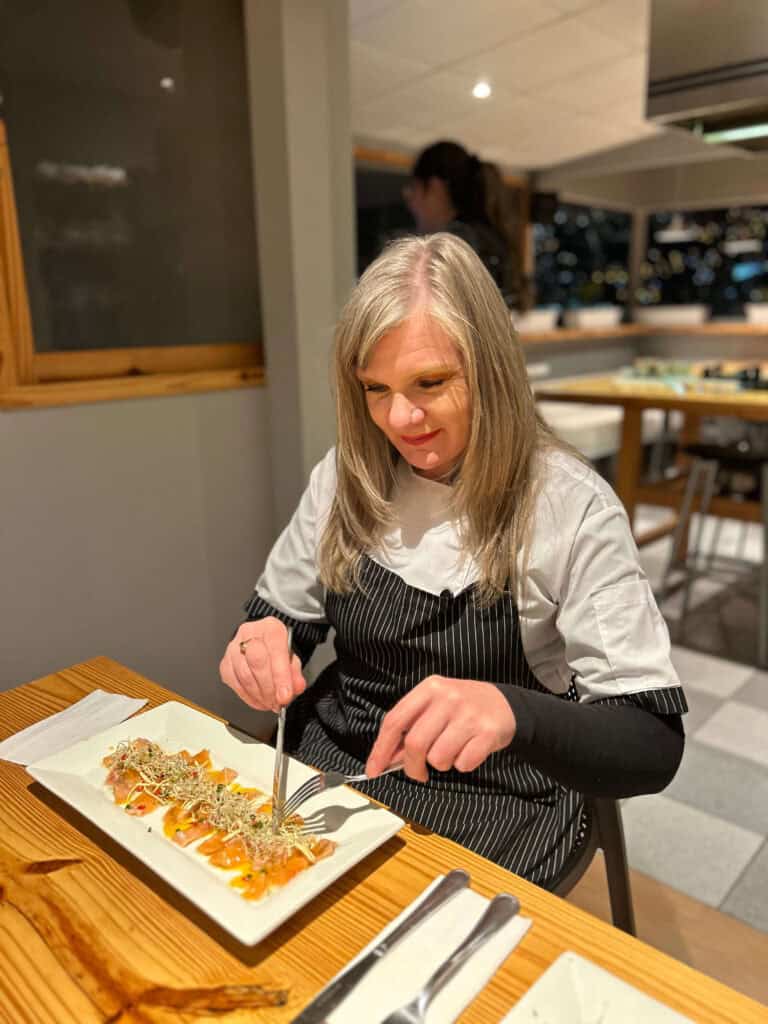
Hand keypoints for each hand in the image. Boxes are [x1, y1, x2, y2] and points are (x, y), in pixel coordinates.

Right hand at [220, 617, 305, 712]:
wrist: (264, 644)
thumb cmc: (278, 650)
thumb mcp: (293, 657)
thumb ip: (295, 673)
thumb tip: (296, 687)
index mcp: (271, 628)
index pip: (275, 651)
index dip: (280, 676)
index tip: (285, 695)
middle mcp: (249, 634)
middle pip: (256, 662)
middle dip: (269, 688)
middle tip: (278, 702)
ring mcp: (233, 647)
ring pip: (244, 675)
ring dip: (259, 695)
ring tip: (271, 703)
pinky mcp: (225, 663)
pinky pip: (234, 683)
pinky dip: (248, 697)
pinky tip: (259, 700)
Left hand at [365, 676, 515, 782]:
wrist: (506, 704)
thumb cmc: (462, 708)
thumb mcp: (434, 706)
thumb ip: (411, 727)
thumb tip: (387, 758)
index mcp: (429, 689)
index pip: (395, 720)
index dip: (381, 749)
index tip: (373, 770)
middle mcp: (448, 698)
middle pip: (415, 744)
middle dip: (412, 766)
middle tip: (418, 773)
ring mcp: (469, 715)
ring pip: (438, 757)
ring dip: (441, 764)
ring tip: (451, 751)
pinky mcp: (488, 732)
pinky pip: (463, 763)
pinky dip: (462, 764)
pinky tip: (468, 750)